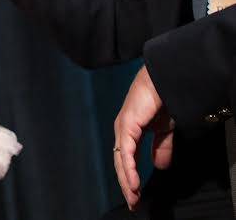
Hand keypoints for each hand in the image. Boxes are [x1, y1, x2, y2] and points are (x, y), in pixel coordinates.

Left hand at [113, 66, 173, 210]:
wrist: (162, 82)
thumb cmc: (162, 102)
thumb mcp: (165, 130)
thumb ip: (161, 147)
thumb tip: (159, 167)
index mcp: (128, 132)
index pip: (126, 160)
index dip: (130, 178)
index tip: (136, 196)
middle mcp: (122, 131)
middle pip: (120, 163)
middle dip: (126, 184)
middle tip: (132, 203)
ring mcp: (122, 128)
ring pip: (120, 160)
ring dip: (126, 180)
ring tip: (133, 197)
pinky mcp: (127, 125)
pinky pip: (126, 152)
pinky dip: (129, 168)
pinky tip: (134, 182)